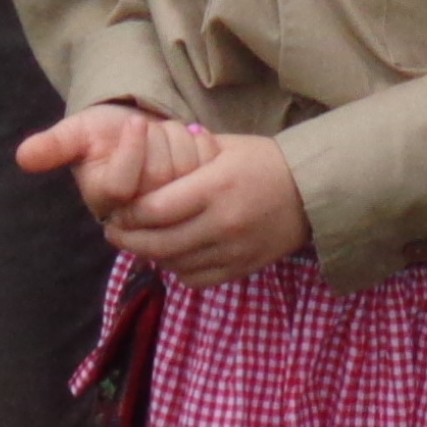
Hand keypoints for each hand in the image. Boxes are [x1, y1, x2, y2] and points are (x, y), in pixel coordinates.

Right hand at [18, 99, 212, 232]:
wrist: (138, 128)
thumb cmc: (104, 134)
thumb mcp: (78, 133)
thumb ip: (55, 145)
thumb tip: (23, 156)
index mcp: (106, 203)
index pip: (123, 186)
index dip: (132, 149)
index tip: (134, 124)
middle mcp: (137, 215)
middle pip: (159, 178)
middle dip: (158, 142)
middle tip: (148, 133)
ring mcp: (170, 209)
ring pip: (187, 170)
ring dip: (180, 141)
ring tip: (165, 140)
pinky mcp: (197, 199)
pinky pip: (209, 166)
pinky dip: (202, 144)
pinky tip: (190, 145)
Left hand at [108, 129, 307, 284]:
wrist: (313, 190)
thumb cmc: (265, 161)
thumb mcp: (225, 148)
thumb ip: (186, 159)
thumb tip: (145, 165)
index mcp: (215, 187)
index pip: (156, 209)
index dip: (128, 215)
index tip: (116, 212)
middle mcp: (222, 222)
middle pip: (159, 243)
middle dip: (129, 240)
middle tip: (114, 233)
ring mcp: (232, 250)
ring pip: (174, 264)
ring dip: (151, 256)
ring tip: (140, 243)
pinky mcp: (241, 268)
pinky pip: (196, 278)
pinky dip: (178, 269)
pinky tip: (172, 255)